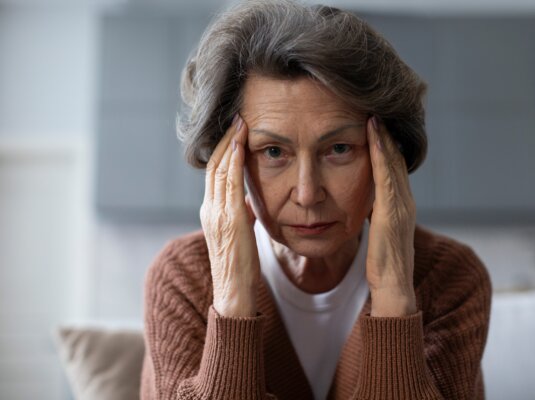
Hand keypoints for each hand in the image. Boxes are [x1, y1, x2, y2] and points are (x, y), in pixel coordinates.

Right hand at [200, 114, 259, 317]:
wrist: (233, 291)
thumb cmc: (239, 266)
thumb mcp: (240, 234)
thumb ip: (242, 214)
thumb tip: (250, 201)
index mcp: (211, 212)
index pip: (214, 173)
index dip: (223, 150)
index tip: (234, 131)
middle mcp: (209, 209)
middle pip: (214, 166)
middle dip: (225, 139)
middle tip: (236, 117)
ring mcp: (217, 213)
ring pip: (220, 169)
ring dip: (230, 143)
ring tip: (240, 123)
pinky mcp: (229, 218)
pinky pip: (230, 183)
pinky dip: (234, 161)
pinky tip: (241, 145)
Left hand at [365, 116, 417, 316]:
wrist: (393, 286)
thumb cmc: (383, 263)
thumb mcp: (379, 233)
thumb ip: (376, 215)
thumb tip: (366, 203)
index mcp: (401, 205)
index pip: (393, 168)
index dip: (387, 145)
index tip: (377, 124)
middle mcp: (405, 200)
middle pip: (396, 160)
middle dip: (388, 134)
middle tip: (378, 109)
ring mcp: (401, 204)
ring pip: (393, 162)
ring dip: (384, 136)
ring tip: (374, 114)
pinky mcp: (392, 210)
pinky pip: (385, 174)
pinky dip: (380, 151)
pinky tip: (373, 134)